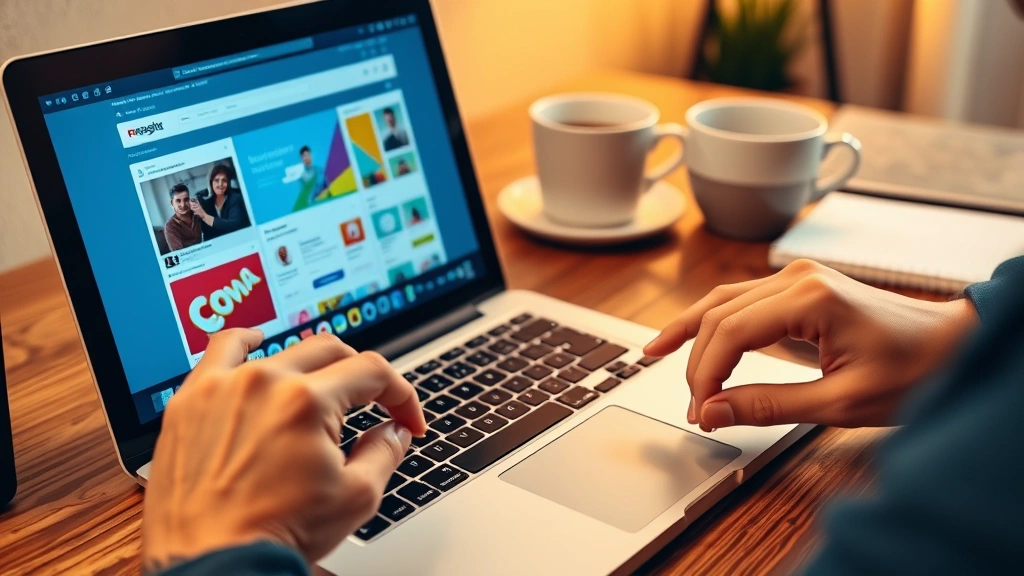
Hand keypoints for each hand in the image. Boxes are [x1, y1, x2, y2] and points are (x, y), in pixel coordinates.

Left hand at [142, 329, 427, 571]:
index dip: (401, 395)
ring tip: (323, 386)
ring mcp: (223, 387)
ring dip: (313, 365)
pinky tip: (257, 341)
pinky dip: (244, 341)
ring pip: (282, 348)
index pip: (372, 372)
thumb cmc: (274, 536)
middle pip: (331, 351)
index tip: (404, 421)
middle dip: (362, 379)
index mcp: (307, 402)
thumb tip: (394, 431)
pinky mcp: (191, 400)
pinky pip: (219, 351)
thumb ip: (385, 453)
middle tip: (370, 408)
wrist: (213, 565)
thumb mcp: (355, 498)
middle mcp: (264, 382)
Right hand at [644, 260, 977, 430]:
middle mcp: (797, 278)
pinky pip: (740, 300)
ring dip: (691, 332)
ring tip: (654, 355)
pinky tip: (691, 335)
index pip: (729, 334)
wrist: (954, 346)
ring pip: (723, 301)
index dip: (705, 376)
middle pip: (718, 315)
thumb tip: (713, 411)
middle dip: (697, 362)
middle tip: (694, 407)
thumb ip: (769, 405)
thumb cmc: (914, 370)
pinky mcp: (799, 287)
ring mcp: (797, 278)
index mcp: (808, 298)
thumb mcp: (841, 401)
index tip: (700, 412)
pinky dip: (712, 321)